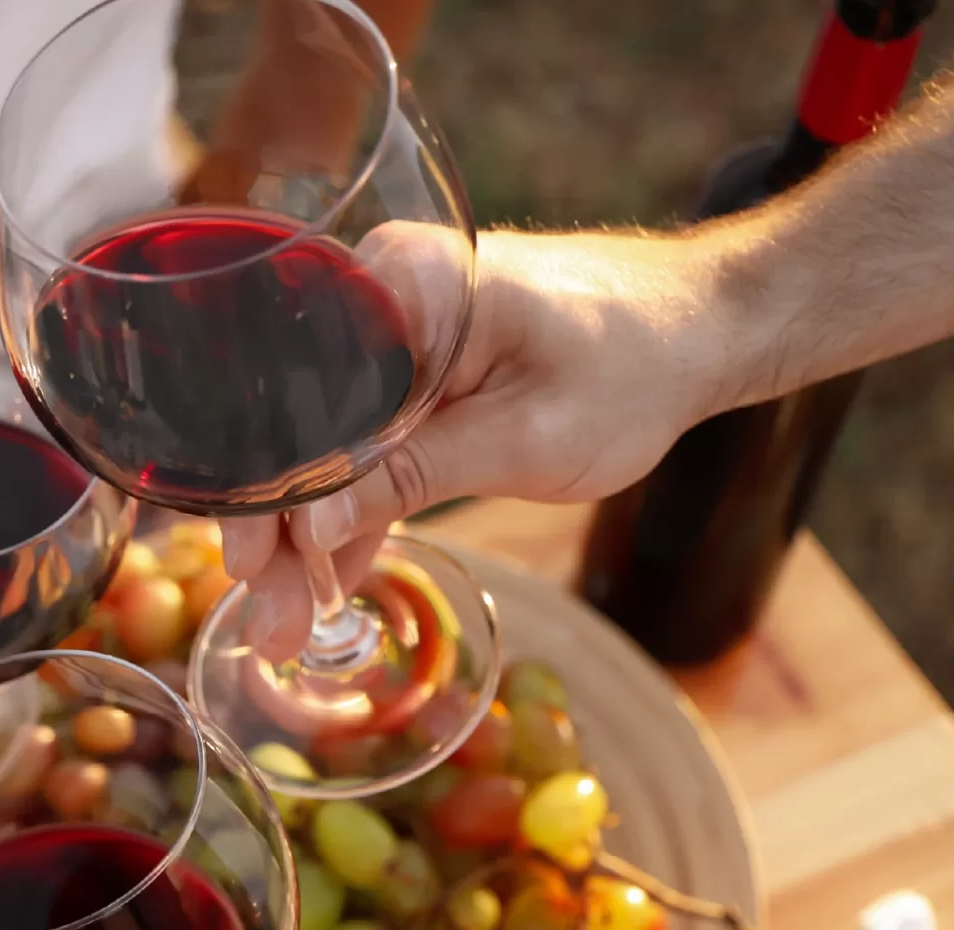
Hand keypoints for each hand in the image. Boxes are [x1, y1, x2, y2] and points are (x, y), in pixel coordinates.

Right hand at [219, 229, 738, 656]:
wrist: (703, 328)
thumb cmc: (632, 369)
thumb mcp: (521, 441)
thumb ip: (409, 477)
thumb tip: (307, 528)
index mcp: (401, 285)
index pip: (296, 400)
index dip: (264, 493)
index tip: (250, 568)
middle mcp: (380, 290)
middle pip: (296, 424)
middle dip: (278, 527)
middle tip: (266, 618)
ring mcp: (394, 325)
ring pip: (323, 440)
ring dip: (308, 528)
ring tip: (286, 620)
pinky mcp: (415, 361)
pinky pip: (361, 436)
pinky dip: (351, 502)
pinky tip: (327, 574)